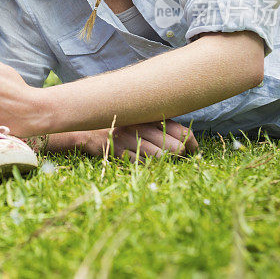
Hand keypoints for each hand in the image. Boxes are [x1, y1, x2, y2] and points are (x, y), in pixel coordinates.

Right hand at [51, 120, 197, 161]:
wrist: (86, 127)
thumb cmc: (120, 124)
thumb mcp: (141, 118)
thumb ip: (162, 125)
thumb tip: (188, 142)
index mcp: (150, 114)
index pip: (184, 132)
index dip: (193, 145)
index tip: (193, 151)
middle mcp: (142, 124)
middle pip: (176, 148)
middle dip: (178, 156)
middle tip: (172, 157)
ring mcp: (129, 138)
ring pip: (160, 158)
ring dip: (160, 162)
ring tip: (153, 157)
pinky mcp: (117, 150)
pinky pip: (141, 164)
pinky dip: (144, 165)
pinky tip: (138, 159)